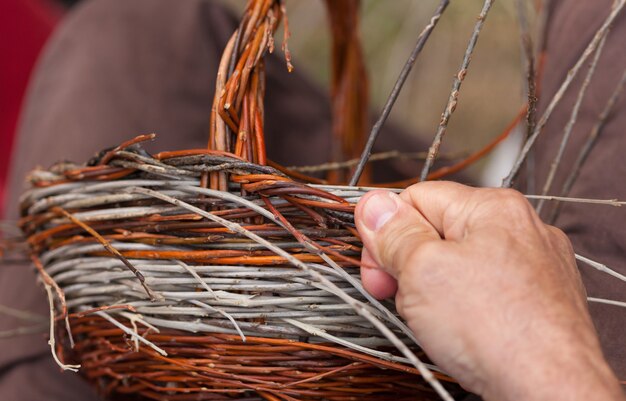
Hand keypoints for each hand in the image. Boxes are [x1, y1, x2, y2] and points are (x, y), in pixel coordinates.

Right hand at [355, 181, 622, 400]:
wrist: (550, 389)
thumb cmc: (495, 329)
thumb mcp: (422, 271)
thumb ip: (393, 232)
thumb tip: (372, 203)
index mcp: (492, 207)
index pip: (416, 198)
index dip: (388, 234)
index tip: (378, 271)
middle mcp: (520, 228)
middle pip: (437, 233)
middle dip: (411, 266)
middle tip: (403, 299)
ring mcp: (535, 265)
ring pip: (458, 266)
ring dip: (435, 292)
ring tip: (440, 323)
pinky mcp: (540, 300)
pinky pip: (484, 292)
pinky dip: (465, 309)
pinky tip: (465, 332)